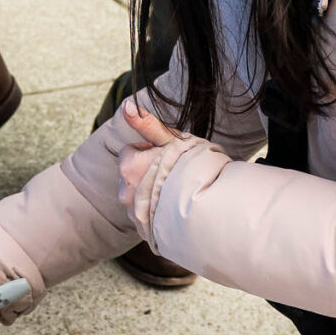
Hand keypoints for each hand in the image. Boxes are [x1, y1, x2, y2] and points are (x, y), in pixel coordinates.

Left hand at [115, 101, 182, 232]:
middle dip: (147, 172)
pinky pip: (146, 214)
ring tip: (175, 190)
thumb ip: (146, 123)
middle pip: (131, 175)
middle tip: (173, 172)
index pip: (129, 152)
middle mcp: (125, 192)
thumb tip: (126, 104)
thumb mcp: (171, 140)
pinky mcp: (144, 230)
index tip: (166, 155)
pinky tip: (175, 206)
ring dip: (151, 192)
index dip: (148, 151)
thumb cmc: (191, 167)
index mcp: (128, 167)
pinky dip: (157, 210)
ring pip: (137, 195)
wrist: (210, 205)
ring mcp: (134, 214)